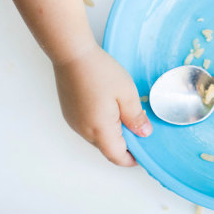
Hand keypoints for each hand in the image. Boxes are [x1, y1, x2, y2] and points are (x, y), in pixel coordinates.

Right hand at [53, 44, 151, 165]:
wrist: (72, 54)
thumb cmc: (99, 71)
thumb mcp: (127, 94)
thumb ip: (136, 117)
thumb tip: (143, 133)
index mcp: (99, 129)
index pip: (116, 157)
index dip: (131, 159)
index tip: (143, 153)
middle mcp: (84, 130)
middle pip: (107, 148)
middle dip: (124, 144)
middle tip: (138, 128)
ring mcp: (74, 122)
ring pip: (97, 138)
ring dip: (112, 133)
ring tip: (125, 114)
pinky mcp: (70, 113)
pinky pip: (88, 127)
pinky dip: (101, 125)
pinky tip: (109, 107)